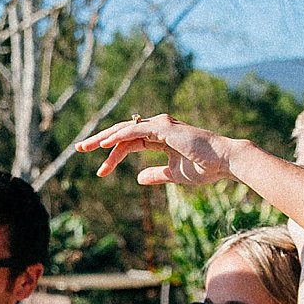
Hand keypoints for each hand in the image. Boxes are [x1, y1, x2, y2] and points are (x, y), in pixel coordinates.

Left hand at [78, 115, 237, 187]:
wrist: (224, 162)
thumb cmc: (205, 168)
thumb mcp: (174, 175)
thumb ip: (156, 175)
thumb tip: (137, 178)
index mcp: (160, 138)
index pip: (129, 143)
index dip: (113, 156)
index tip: (100, 171)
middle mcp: (158, 128)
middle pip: (122, 133)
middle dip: (100, 141)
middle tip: (79, 149)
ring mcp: (161, 125)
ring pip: (125, 130)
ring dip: (104, 138)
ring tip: (85, 147)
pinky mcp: (163, 127)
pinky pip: (135, 130)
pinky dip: (119, 136)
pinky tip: (104, 144)